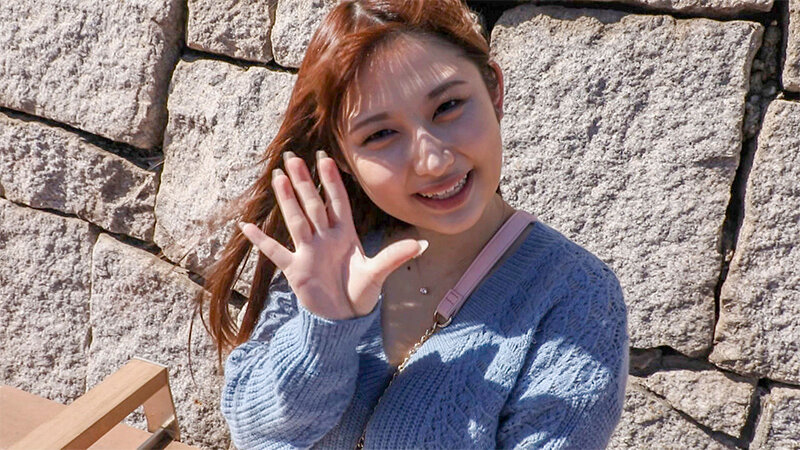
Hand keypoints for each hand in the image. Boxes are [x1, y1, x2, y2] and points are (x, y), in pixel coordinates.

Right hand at [238, 150, 426, 319]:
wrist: (344, 318)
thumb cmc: (361, 293)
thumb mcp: (378, 273)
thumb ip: (396, 256)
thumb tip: (424, 244)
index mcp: (344, 235)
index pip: (337, 202)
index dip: (331, 181)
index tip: (324, 158)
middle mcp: (324, 238)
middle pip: (313, 204)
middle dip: (304, 182)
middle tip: (293, 157)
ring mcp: (308, 252)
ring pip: (295, 220)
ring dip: (286, 200)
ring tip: (277, 177)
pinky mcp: (295, 269)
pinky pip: (275, 252)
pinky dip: (261, 241)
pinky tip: (246, 226)